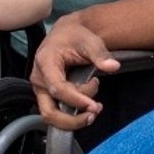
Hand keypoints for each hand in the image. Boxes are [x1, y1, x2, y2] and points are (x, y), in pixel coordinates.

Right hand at [31, 14, 121, 131]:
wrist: (66, 33)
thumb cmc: (74, 35)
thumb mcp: (90, 41)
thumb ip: (100, 55)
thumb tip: (113, 66)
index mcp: (45, 62)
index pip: (58, 88)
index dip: (76, 100)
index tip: (93, 106)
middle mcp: (40, 78)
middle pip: (49, 111)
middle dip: (72, 119)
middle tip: (94, 113)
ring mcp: (42, 88)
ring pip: (52, 115)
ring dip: (73, 119)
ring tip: (94, 109)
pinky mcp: (48, 94)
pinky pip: (57, 111)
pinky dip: (72, 115)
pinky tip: (88, 107)